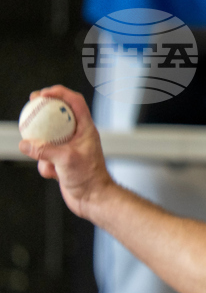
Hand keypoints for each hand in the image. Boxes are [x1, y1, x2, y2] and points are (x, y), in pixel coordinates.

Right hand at [18, 86, 113, 219]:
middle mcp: (78, 136)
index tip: (42, 94)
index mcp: (86, 129)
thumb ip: (44, 150)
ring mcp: (69, 148)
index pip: (75, 102)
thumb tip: (25, 143)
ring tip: (51, 165)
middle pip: (58, 116)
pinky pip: (45, 158)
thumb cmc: (89, 178)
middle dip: (43, 112)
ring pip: (47, 139)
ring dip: (42, 152)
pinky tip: (54, 176)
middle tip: (30, 106)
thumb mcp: (66, 160)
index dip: (60, 93)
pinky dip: (45, 167)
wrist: (93, 199)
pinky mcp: (61, 161)